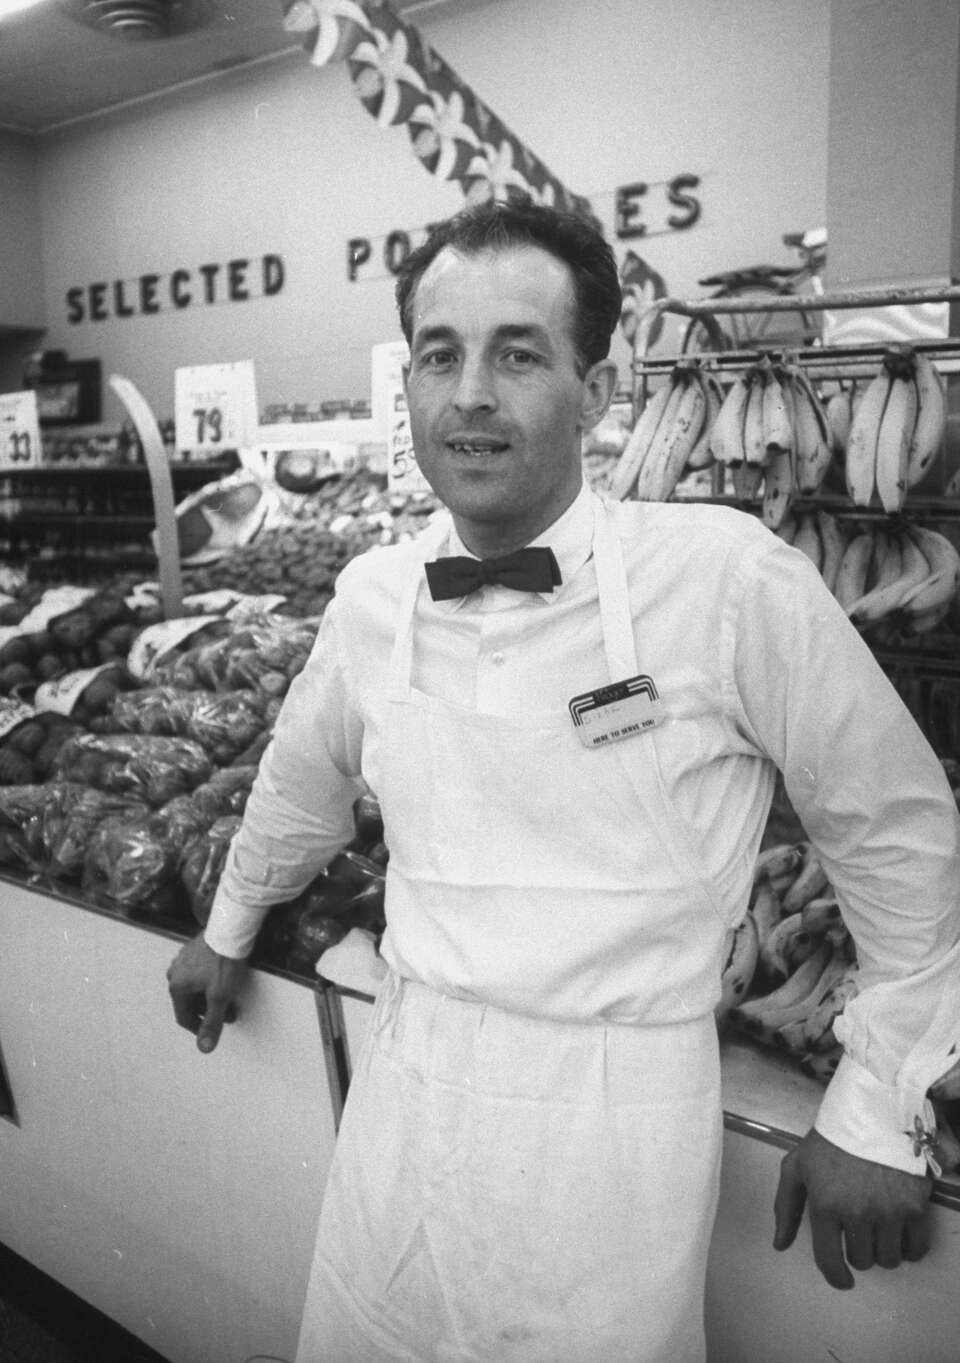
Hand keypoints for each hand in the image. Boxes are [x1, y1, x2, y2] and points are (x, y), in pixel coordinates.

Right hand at [166, 933, 248, 1053]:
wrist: (231, 929)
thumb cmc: (224, 961)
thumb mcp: (220, 996)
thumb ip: (212, 1022)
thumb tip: (204, 1047)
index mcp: (177, 986)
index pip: (184, 1017)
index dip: (200, 1028)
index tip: (214, 1030)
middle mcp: (175, 973)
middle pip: (190, 1002)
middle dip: (208, 1011)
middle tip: (228, 1013)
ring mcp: (183, 960)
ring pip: (194, 987)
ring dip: (209, 997)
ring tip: (229, 998)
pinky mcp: (193, 950)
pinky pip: (198, 973)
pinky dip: (209, 982)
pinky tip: (224, 980)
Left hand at [773, 1128, 931, 1288]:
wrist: (872, 1111)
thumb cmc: (831, 1139)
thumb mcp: (797, 1166)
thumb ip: (785, 1206)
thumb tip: (780, 1244)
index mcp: (824, 1204)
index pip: (829, 1260)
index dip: (836, 1277)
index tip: (843, 1280)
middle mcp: (857, 1213)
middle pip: (862, 1261)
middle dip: (858, 1250)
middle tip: (858, 1228)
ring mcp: (889, 1211)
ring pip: (889, 1259)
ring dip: (883, 1249)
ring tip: (878, 1227)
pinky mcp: (916, 1206)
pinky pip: (916, 1248)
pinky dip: (908, 1247)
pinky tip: (900, 1230)